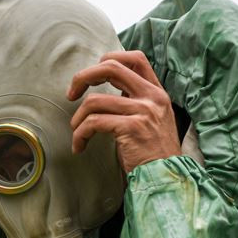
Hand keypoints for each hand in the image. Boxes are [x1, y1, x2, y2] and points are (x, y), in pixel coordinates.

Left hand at [68, 51, 180, 173]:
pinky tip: (80, 146)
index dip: (109, 59)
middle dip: (83, 77)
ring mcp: (143, 111)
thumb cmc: (153, 155)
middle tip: (71, 94)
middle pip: (110, 67)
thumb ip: (136, 103)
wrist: (166, 178)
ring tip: (77, 132)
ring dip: (78, 118)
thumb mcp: (152, 121)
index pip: (135, 58)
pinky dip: (80, 134)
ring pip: (95, 101)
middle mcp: (152, 97)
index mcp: (157, 92)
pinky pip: (94, 122)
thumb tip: (105, 94)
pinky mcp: (132, 128)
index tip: (92, 77)